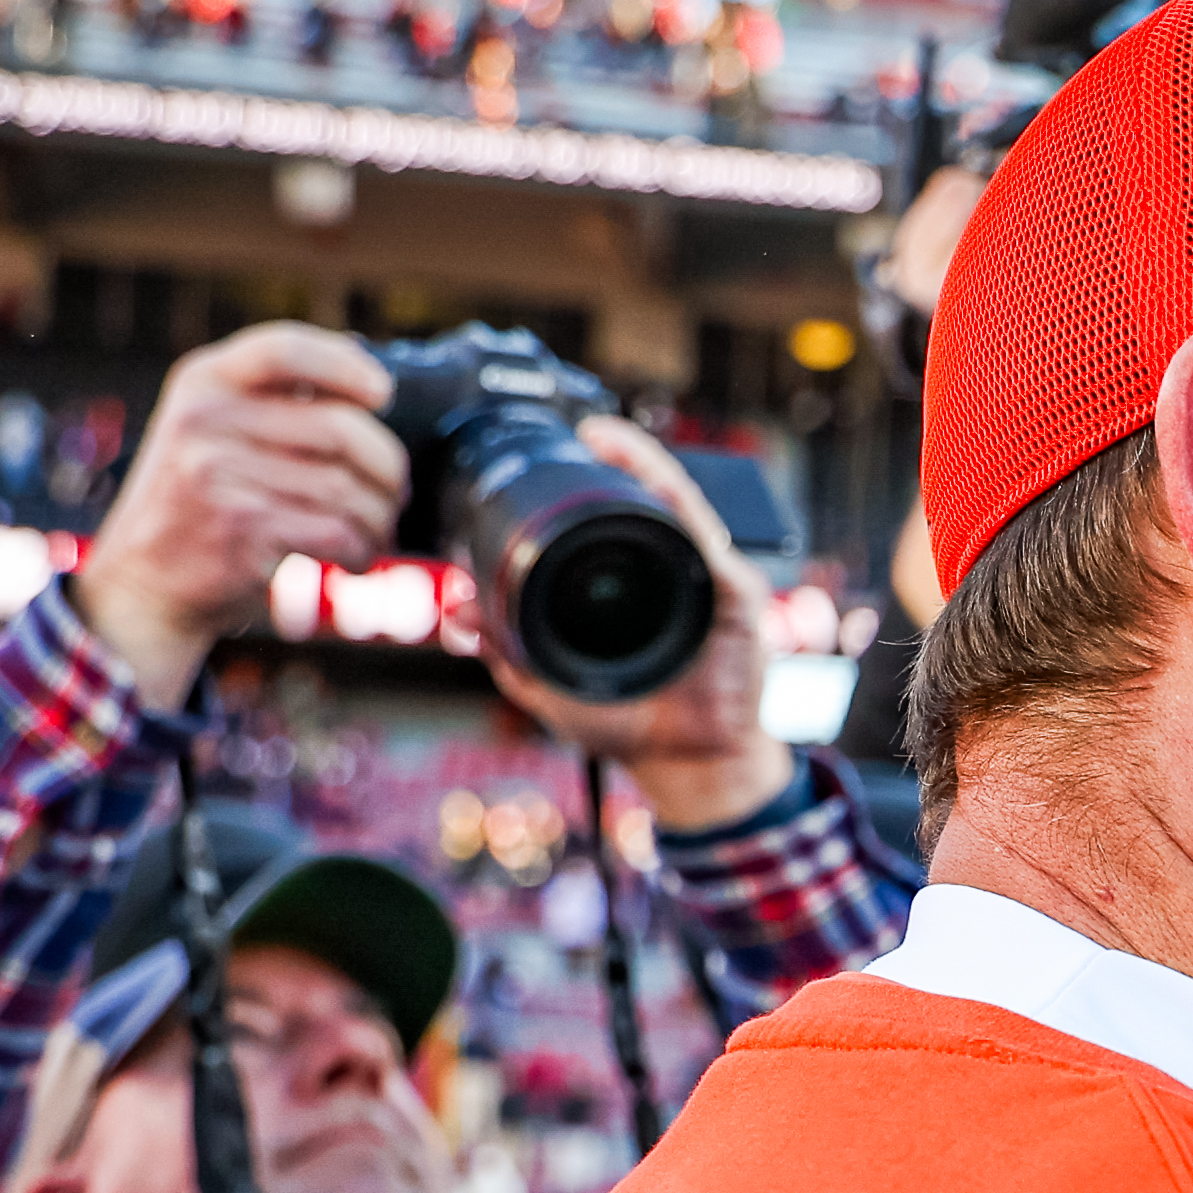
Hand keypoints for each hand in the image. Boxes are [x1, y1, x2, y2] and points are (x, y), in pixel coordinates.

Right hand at [73, 323, 407, 707]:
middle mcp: (204, 420)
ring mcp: (218, 474)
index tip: (382, 392)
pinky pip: (335, 532)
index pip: (283, 349)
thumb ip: (269, 399)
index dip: (345, 365)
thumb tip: (369, 376)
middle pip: (340, 428)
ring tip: (374, 531)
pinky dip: (360, 550)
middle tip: (395, 490)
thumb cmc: (197, 504)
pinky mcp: (239, 529)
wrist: (142, 582)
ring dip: (378, 517)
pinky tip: (353, 557)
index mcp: (202, 381)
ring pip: (346, 488)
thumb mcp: (209, 429)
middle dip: (386, 465)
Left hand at [481, 413, 798, 830]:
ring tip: (614, 439)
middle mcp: (674, 572)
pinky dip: (684, 515)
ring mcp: (708, 582)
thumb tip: (456, 610)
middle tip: (589, 428)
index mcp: (634, 583)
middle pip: (654, 498)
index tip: (561, 446)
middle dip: (628, 455)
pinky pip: (709, 548)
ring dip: (651, 468)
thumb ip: (505, 649)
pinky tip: (660, 492)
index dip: (595, 477)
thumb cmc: (628, 720)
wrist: (687, 765)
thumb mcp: (549, 685)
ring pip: (682, 509)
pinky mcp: (736, 601)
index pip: (614, 516)